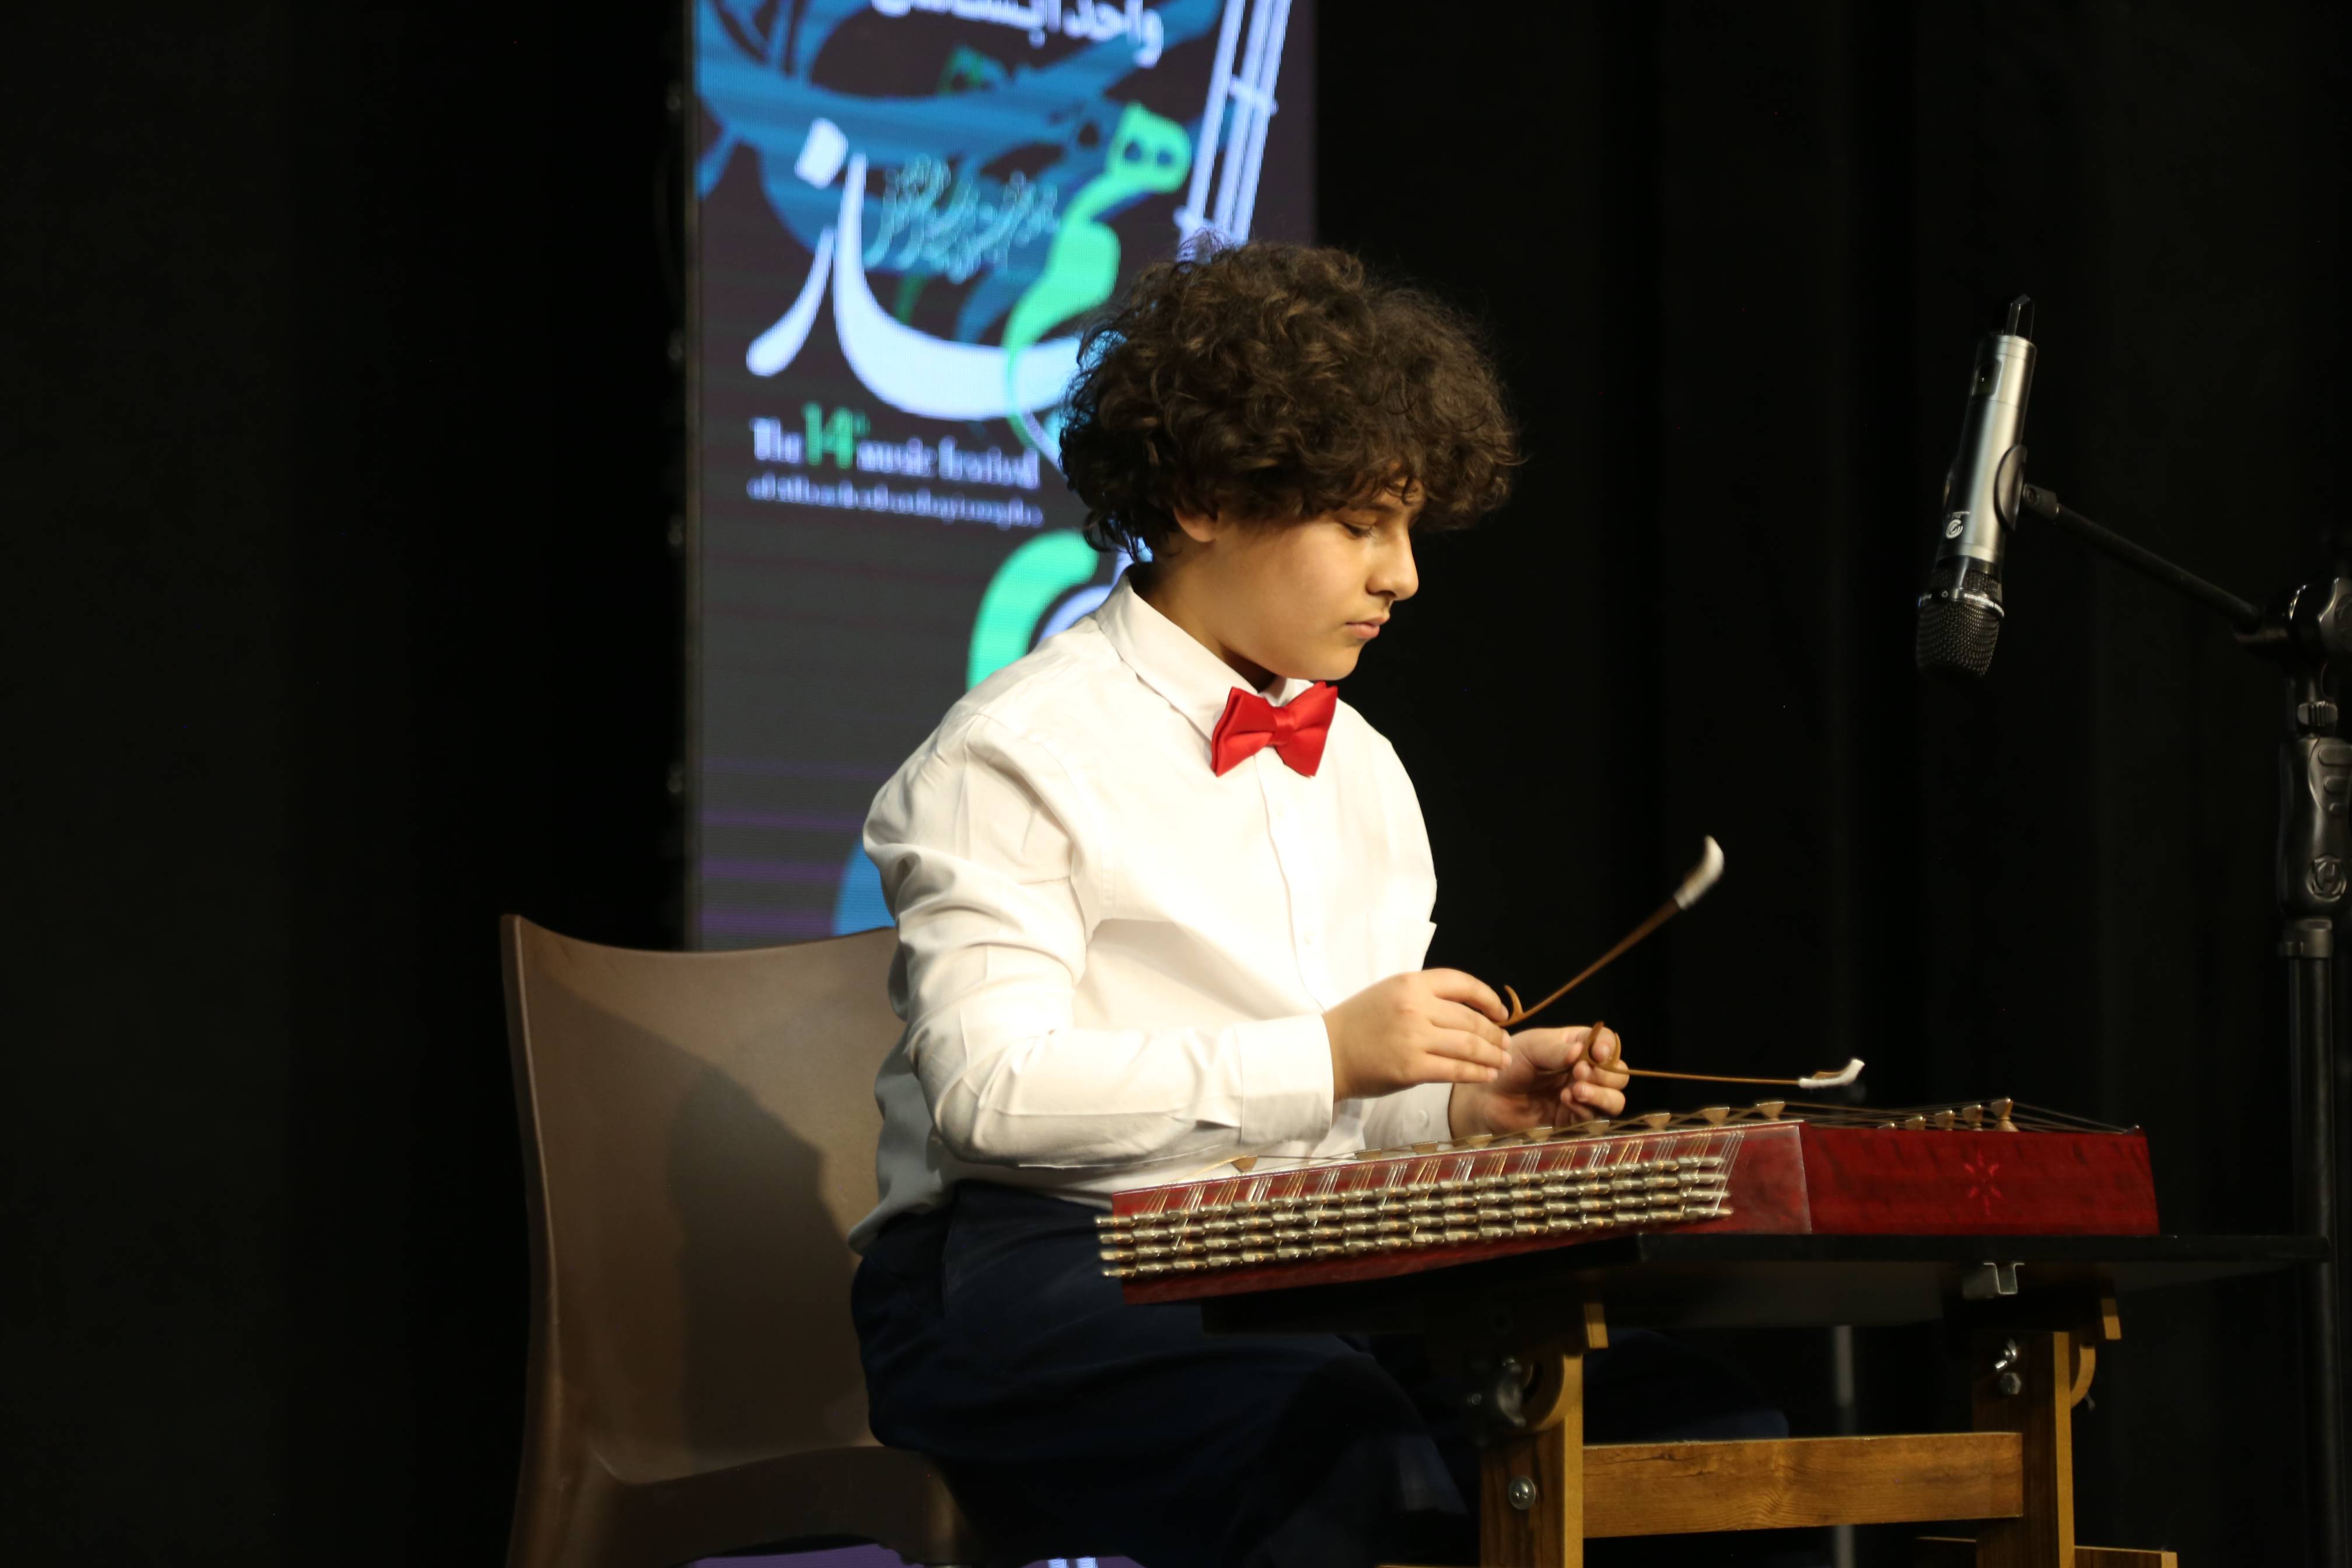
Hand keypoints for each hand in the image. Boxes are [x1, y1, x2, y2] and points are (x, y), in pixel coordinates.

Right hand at [1322, 969, 1514, 1101]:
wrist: (1327, 1053)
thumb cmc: (1359, 1024)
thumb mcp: (1390, 993)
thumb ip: (1425, 997)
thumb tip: (1469, 1011)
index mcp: (1410, 983)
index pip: (1463, 984)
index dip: (1489, 999)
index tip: (1502, 1013)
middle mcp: (1414, 1007)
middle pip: (1471, 1019)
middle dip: (1495, 1034)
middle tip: (1506, 1045)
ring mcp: (1413, 1038)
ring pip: (1468, 1046)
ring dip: (1492, 1056)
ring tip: (1502, 1062)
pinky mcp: (1411, 1068)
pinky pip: (1455, 1070)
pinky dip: (1476, 1074)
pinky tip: (1486, 1075)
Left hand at [1448, 1023, 1630, 1138]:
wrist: (1487, 1099)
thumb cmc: (1507, 1066)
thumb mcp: (1529, 1048)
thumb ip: (1555, 1050)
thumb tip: (1582, 1051)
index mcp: (1576, 1045)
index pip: (1606, 1042)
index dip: (1608, 1047)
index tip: (1597, 1053)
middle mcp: (1584, 1071)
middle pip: (1617, 1073)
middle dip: (1605, 1073)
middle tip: (1579, 1072)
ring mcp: (1581, 1097)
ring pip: (1615, 1098)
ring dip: (1602, 1094)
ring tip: (1576, 1089)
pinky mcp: (1574, 1120)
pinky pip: (1595, 1117)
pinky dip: (1586, 1108)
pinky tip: (1565, 1100)